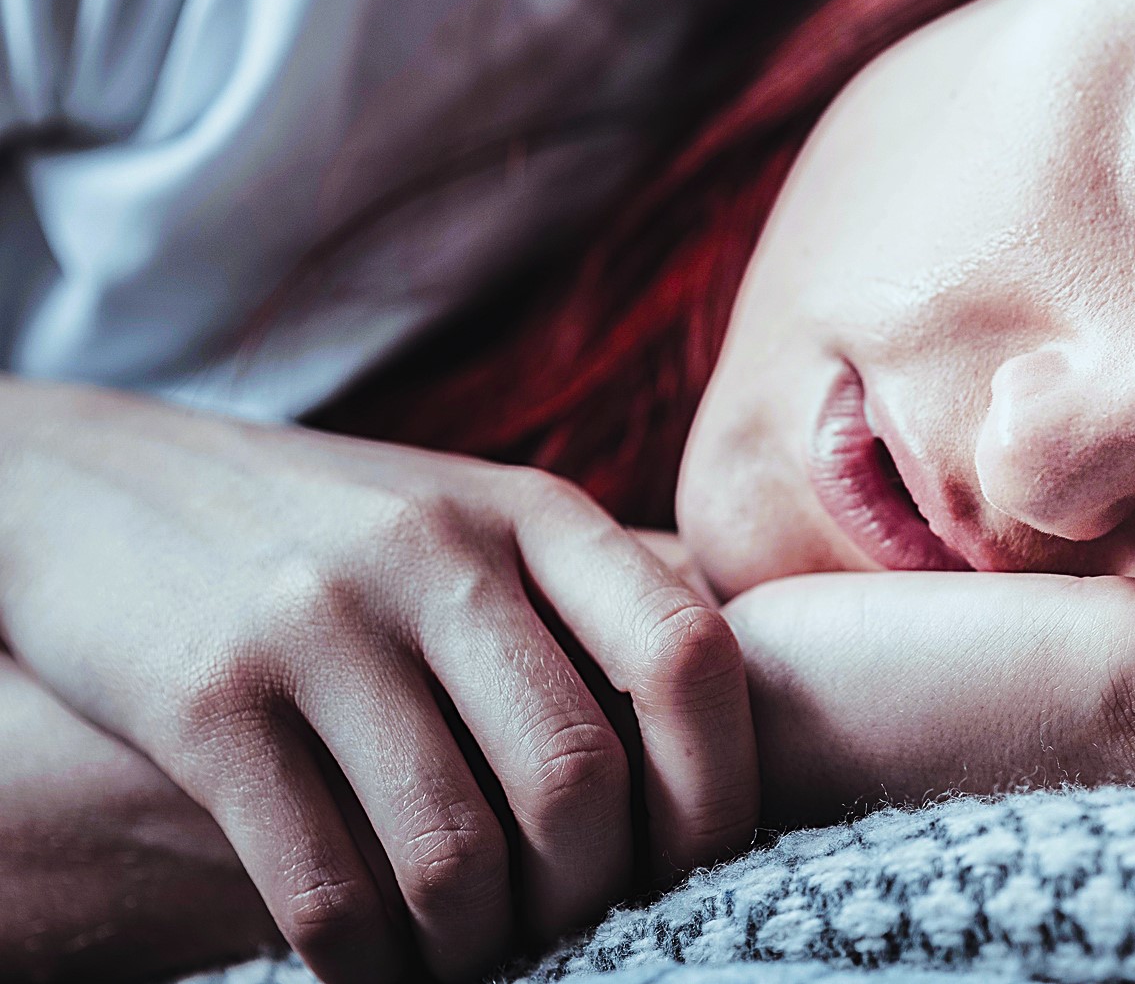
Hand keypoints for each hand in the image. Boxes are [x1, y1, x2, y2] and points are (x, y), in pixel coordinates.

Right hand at [0, 378, 755, 983]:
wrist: (103, 480)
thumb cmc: (339, 530)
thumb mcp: (478, 518)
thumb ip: (596, 596)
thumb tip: (750, 706)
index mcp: (533, 510)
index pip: (687, 655)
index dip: (720, 789)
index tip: (702, 869)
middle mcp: (438, 552)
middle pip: (578, 778)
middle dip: (591, 896)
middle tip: (575, 933)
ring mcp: (318, 620)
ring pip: (454, 852)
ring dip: (480, 947)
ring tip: (476, 959)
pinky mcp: (206, 698)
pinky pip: (322, 886)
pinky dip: (371, 964)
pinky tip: (378, 969)